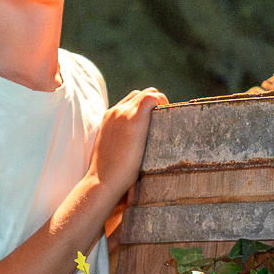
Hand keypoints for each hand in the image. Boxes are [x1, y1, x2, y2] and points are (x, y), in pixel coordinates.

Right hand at [89, 87, 166, 204]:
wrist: (103, 180)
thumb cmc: (108, 175)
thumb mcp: (111, 153)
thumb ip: (120, 144)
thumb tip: (131, 153)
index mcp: (108, 118)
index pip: (129, 101)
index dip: (144, 107)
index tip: (154, 122)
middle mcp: (115, 112)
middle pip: (139, 94)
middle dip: (154, 103)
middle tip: (164, 121)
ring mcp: (124, 113)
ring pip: (148, 93)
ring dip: (160, 102)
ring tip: (168, 120)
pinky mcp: (135, 118)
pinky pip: (153, 98)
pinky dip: (163, 102)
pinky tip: (170, 116)